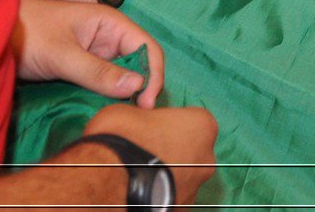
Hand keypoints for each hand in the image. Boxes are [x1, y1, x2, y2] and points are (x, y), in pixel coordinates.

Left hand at [13, 0, 164, 106]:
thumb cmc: (26, 35)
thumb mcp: (62, 55)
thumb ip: (98, 72)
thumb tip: (139, 86)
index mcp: (111, 23)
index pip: (147, 48)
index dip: (153, 74)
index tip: (146, 104)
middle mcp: (107, 37)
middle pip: (137, 62)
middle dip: (141, 85)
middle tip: (135, 114)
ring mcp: (93, 52)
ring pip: (120, 74)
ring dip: (123, 92)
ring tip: (121, 114)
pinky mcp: (80, 66)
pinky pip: (102, 80)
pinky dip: (106, 93)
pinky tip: (103, 107)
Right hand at [82, 103, 217, 205]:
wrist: (108, 181)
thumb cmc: (122, 137)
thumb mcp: (127, 111)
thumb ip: (143, 116)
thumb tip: (138, 122)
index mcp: (202, 125)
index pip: (190, 121)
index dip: (167, 125)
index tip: (148, 130)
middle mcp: (207, 159)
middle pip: (190, 151)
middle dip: (170, 152)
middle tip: (142, 154)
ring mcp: (195, 189)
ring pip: (182, 178)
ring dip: (165, 176)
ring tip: (135, 177)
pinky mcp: (180, 211)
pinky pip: (171, 198)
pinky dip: (158, 196)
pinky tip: (137, 194)